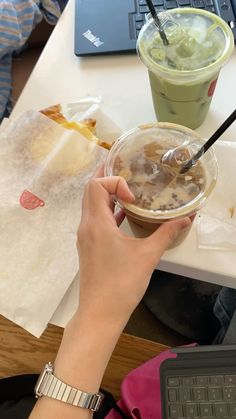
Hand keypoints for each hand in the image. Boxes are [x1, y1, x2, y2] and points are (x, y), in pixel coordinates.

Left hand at [77, 173, 191, 325]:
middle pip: (90, 191)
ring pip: (91, 205)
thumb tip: (185, 219)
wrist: (100, 313)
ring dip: (106, 195)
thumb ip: (167, 233)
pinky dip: (107, 211)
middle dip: (107, 178)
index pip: (96, 185)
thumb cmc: (122, 284)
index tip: (134, 199)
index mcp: (97, 223)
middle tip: (127, 173)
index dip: (116, 182)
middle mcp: (86, 226)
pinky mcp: (89, 246)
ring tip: (126, 190)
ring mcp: (85, 237)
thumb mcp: (148, 256)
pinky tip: (123, 216)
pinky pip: (95, 219)